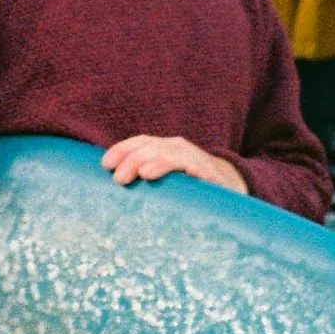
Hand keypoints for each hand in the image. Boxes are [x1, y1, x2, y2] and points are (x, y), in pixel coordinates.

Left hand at [101, 135, 246, 194]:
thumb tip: (112, 191)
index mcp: (161, 148)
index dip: (121, 150)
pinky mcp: (208, 170)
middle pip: (150, 147)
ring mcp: (192, 157)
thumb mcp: (163, 179)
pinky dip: (183, 167)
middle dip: (132, 160)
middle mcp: (175, 147)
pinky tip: (174, 175)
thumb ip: (143, 179)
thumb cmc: (187, 184)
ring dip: (154, 162)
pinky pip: (194, 165)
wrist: (228, 184)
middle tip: (119, 179)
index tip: (105, 165)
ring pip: (169, 154)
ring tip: (143, 174)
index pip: (138, 142)